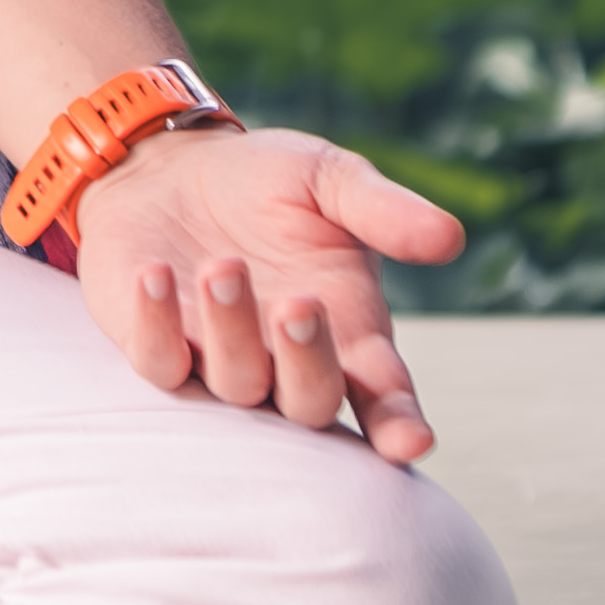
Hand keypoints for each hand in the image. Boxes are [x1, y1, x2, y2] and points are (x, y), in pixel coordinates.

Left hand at [59, 127, 462, 463]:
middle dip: (307, 362)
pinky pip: (160, 363)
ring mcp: (220, 360)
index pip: (383, 395)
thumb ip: (385, 212)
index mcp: (348, 331)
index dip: (398, 421)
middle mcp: (286, 361)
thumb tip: (450, 238)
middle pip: (310, 401)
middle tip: (299, 305)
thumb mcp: (330, 181)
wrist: (170, 166)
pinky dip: (157, 326)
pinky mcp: (158, 346)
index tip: (411, 438)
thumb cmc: (265, 182)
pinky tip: (155, 275)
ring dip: (231, 331)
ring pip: (236, 385)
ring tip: (222, 266)